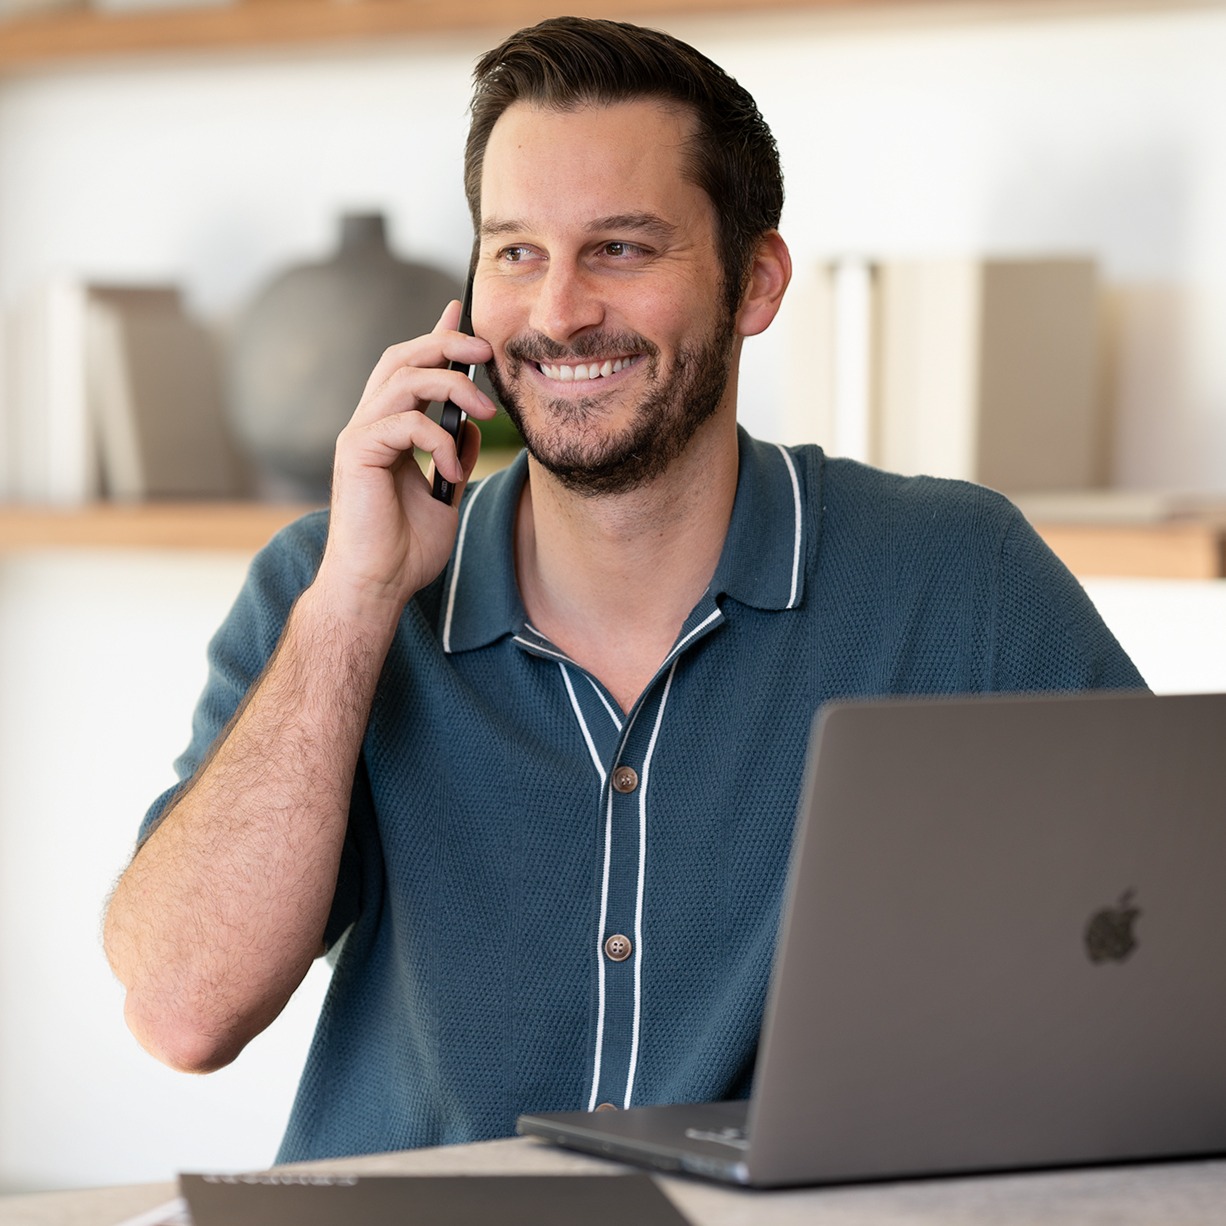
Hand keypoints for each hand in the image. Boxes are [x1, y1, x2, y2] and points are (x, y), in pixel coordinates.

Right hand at [314, 300, 495, 623]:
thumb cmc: (405, 549)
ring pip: (404, 379)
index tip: (463, 311)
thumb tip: (470, 422)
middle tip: (486, 350)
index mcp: (388, 429)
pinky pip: (403, 422)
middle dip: (447, 343)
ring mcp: (359, 436)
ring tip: (485, 411)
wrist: (379, 586)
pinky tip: (452, 469)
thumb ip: (454, 454)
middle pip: (402, 357)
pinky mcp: (356, 452)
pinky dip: (438, 439)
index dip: (436, 335)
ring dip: (452, 386)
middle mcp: (369, 424)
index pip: (410, 366)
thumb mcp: (444, 493)